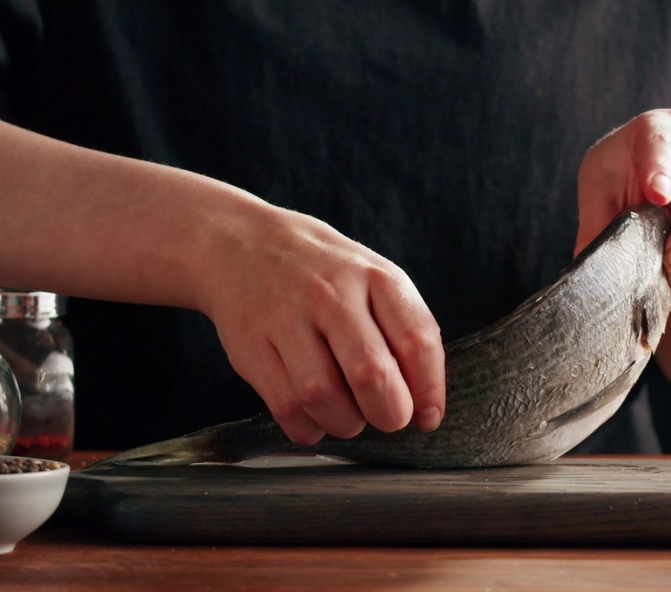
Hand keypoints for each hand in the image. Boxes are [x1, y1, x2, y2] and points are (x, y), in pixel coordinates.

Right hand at [194, 204, 445, 444]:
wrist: (241, 243)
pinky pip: (286, 406)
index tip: (427, 416)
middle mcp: (331, 294)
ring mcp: (286, 319)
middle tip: (389, 418)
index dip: (429, 390)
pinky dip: (309, 428)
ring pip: (324, 397)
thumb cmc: (324, 273)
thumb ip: (402, 328)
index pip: (417, 341)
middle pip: (372, 374)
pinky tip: (316, 417)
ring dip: (347, 424)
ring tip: (349, 416)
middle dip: (390, 414)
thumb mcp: (372, 277)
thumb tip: (424, 400)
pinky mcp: (249, 345)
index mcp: (375, 277)